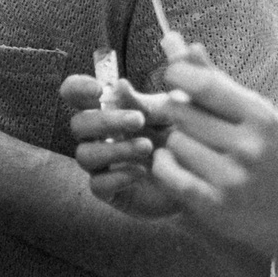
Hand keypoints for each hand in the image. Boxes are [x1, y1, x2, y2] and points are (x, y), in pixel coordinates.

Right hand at [61, 74, 186, 218]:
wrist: (202, 177)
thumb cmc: (183, 137)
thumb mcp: (171, 114)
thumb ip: (145, 101)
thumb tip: (119, 84)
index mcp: (109, 109)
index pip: (75, 94)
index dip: (77, 88)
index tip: (98, 90)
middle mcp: (99, 137)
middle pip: (78, 124)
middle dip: (106, 120)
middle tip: (139, 120)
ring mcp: (102, 165)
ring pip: (84, 155)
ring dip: (115, 149)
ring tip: (147, 147)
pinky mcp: (111, 192)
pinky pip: (97, 185)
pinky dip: (118, 176)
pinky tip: (142, 172)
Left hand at [149, 53, 277, 251]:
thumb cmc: (272, 155)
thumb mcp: (255, 113)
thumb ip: (213, 78)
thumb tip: (174, 40)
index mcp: (261, 117)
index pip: (203, 84)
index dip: (177, 76)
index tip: (174, 79)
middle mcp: (248, 147)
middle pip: (181, 112)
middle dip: (176, 111)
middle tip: (186, 119)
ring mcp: (230, 179)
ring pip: (173, 142)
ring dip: (174, 141)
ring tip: (192, 146)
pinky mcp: (213, 206)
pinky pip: (167, 173)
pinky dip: (164, 165)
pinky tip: (175, 164)